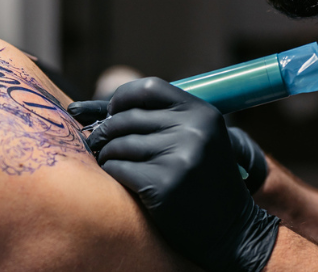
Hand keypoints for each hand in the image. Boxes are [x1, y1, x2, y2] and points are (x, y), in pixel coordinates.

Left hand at [68, 78, 279, 271]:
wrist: (232, 229)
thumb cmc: (202, 180)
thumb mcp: (195, 139)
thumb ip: (156, 118)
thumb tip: (85, 109)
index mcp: (203, 113)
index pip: (150, 88)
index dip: (123, 97)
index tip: (111, 112)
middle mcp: (193, 130)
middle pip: (128, 117)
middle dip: (106, 130)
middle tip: (99, 142)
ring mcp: (179, 157)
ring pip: (119, 144)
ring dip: (106, 153)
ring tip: (110, 161)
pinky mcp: (163, 185)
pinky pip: (118, 168)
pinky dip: (112, 172)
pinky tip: (119, 179)